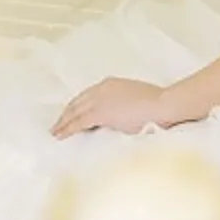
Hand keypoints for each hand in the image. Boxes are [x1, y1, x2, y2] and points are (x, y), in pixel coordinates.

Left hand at [51, 78, 168, 139]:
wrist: (163, 105)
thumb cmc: (157, 105)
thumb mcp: (135, 99)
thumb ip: (122, 104)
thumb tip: (118, 115)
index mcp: (110, 84)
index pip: (86, 96)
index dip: (76, 106)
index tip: (70, 114)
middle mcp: (101, 88)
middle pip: (77, 102)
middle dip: (66, 114)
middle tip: (57, 125)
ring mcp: (100, 100)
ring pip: (74, 112)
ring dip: (63, 122)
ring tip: (55, 132)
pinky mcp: (100, 113)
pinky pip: (78, 122)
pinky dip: (67, 129)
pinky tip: (60, 136)